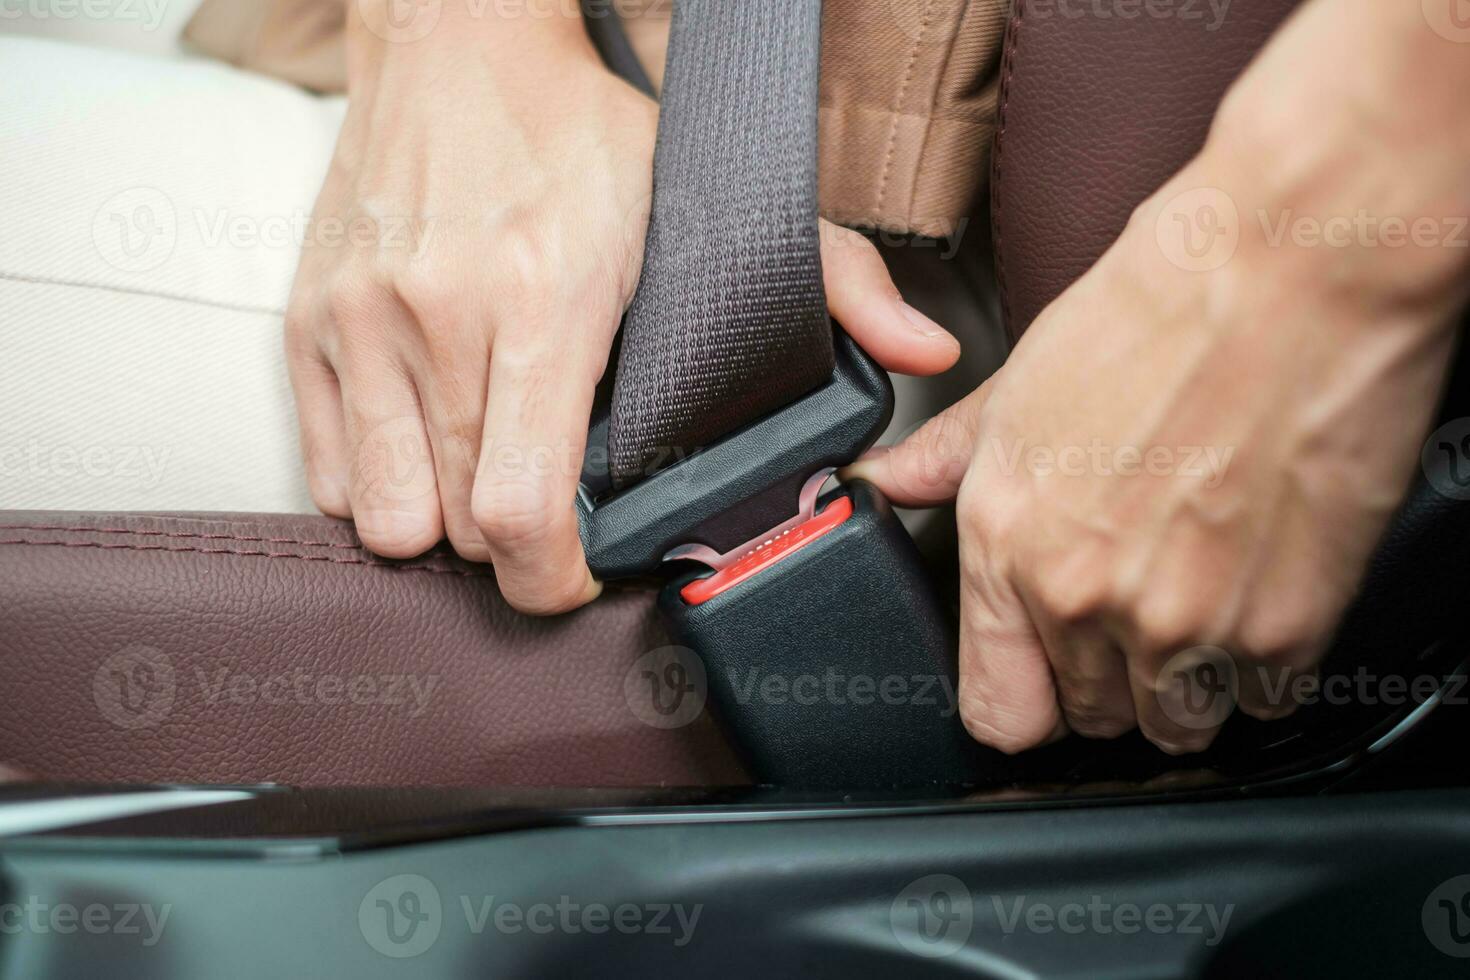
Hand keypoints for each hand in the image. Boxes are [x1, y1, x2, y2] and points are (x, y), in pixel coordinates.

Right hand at [286, 3, 960, 613]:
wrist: (455, 42)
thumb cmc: (583, 129)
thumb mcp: (722, 196)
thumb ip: (837, 284)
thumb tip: (930, 351)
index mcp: (543, 302)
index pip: (523, 511)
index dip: (555, 576)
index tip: (581, 566)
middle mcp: (437, 317)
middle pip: (458, 529)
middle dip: (512, 550)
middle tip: (551, 515)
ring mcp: (359, 323)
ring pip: (384, 517)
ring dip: (442, 526)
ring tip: (487, 482)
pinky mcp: (307, 321)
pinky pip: (327, 472)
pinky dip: (378, 487)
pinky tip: (429, 449)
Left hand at [848, 16, 1468, 751]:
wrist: (1290, 276)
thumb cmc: (1160, 313)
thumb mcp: (1020, 385)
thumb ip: (945, 459)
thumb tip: (881, 482)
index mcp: (1006, 543)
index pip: (997, 708)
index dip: (1022, 700)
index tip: (1045, 682)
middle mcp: (1081, 596)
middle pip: (1090, 716)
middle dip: (1110, 675)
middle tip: (1141, 601)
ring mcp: (1180, 622)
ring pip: (1176, 724)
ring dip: (1188, 683)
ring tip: (1203, 595)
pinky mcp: (1279, 626)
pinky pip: (1263, 700)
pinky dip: (1263, 665)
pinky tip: (1258, 589)